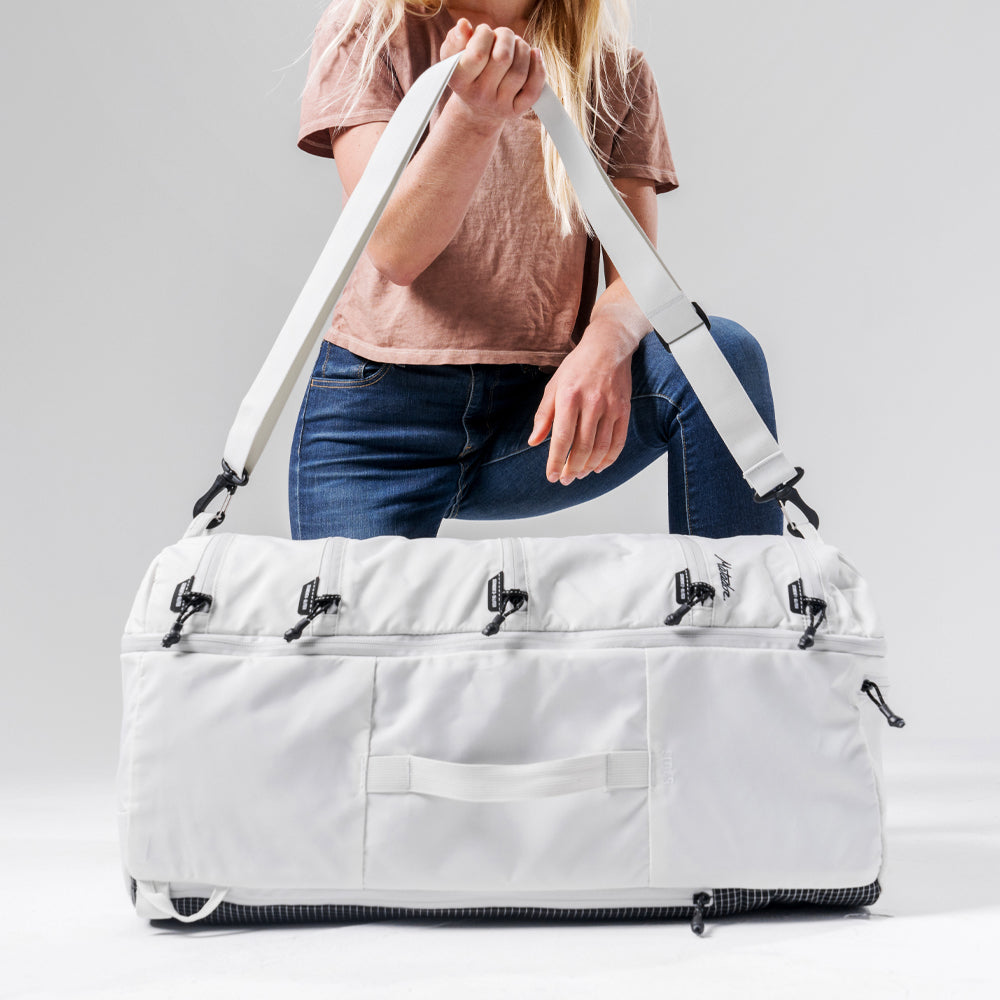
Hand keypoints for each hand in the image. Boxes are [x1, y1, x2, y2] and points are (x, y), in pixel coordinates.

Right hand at [440, 19, 544, 127]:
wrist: (477, 108)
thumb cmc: (466, 73)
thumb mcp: (453, 57)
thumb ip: (455, 39)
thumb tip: (464, 25)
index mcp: (460, 81)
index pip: (478, 54)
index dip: (485, 34)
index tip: (485, 32)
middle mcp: (480, 96)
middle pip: (503, 59)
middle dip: (506, 37)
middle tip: (504, 36)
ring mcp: (500, 105)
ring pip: (519, 71)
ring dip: (522, 48)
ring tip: (516, 45)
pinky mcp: (517, 110)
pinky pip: (533, 89)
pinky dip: (538, 67)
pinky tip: (534, 54)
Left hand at [527, 320, 633, 483]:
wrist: (609, 347)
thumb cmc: (577, 366)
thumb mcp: (553, 386)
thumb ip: (543, 415)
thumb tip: (534, 442)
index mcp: (569, 397)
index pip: (561, 438)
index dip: (556, 461)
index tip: (552, 476)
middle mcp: (591, 403)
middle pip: (582, 447)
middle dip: (572, 468)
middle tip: (565, 479)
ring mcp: (611, 407)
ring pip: (601, 448)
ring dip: (589, 466)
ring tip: (579, 474)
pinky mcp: (624, 410)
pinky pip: (618, 441)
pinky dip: (609, 458)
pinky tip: (599, 466)